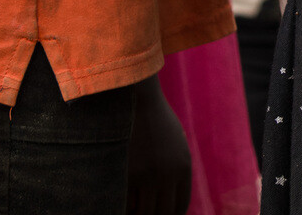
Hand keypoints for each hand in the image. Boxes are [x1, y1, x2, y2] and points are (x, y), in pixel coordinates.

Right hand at [126, 76, 190, 214]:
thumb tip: (171, 196)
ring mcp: (146, 176)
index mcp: (183, 166)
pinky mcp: (125, 174)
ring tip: (131, 210)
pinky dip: (121, 206)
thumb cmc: (153, 119)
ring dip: (136, 214)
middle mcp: (168, 174)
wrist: (135, 99)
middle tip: (142, 213)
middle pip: (162, 213)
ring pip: (142, 213)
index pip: (180, 206)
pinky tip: (119, 200)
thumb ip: (175, 166)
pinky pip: (124, 203)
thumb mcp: (174, 141)